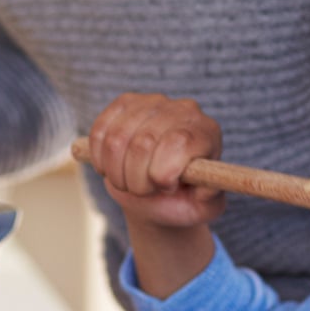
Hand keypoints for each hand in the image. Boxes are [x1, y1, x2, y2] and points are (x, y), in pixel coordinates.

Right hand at [86, 92, 225, 230]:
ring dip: (116, 173)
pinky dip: (100, 158)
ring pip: (116, 139)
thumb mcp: (202, 208)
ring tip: (129, 182)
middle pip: (143, 143)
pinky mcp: (124, 103)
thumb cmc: (182, 199)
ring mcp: (152, 102)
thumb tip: (204, 190)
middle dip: (137, 180)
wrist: (157, 192)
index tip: (165, 188)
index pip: (178, 142)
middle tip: (145, 191)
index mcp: (205, 133)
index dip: (163, 173)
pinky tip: (112, 167)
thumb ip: (209, 201)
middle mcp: (182, 110)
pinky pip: (100, 131)